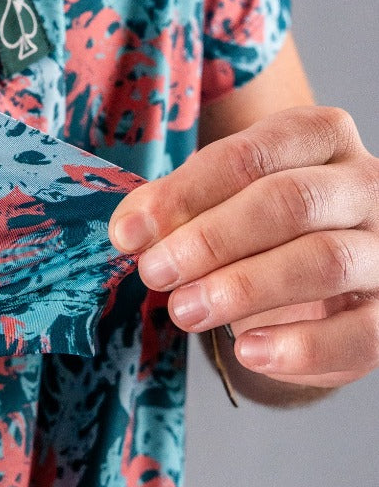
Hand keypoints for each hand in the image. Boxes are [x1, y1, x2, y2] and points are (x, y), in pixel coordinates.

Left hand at [108, 106, 378, 390]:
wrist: (323, 279)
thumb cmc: (261, 221)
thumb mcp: (219, 198)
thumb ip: (179, 207)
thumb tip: (131, 231)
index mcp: (319, 135)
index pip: (250, 154)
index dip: (185, 192)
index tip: (130, 231)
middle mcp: (364, 184)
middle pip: (289, 202)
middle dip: (210, 239)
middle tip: (154, 272)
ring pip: (324, 261)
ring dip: (244, 288)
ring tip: (184, 311)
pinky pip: (359, 333)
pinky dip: (299, 346)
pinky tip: (247, 351)